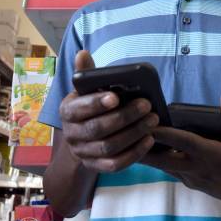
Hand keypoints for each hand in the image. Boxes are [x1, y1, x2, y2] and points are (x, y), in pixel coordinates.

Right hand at [59, 51, 157, 172]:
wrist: (82, 137)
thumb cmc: (89, 106)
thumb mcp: (85, 90)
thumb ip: (87, 74)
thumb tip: (83, 53)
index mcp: (67, 111)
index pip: (79, 109)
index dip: (96, 104)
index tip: (116, 97)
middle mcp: (72, 134)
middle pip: (98, 128)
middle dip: (124, 117)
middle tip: (146, 105)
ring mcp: (83, 153)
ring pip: (109, 147)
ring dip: (134, 133)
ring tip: (152, 120)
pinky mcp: (95, 166)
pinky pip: (115, 164)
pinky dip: (134, 153)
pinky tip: (149, 140)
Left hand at [141, 93, 220, 213]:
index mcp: (212, 155)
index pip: (183, 142)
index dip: (164, 133)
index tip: (147, 123)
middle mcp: (197, 169)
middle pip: (162, 161)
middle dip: (142, 148)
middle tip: (126, 133)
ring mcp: (192, 178)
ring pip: (163, 167)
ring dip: (148, 154)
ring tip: (131, 137)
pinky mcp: (191, 183)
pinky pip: (170, 170)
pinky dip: (160, 159)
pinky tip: (151, 148)